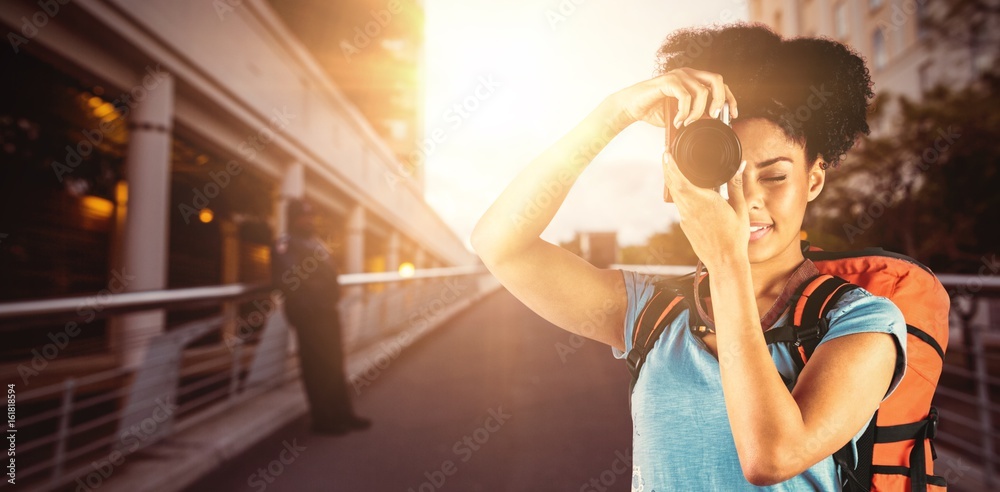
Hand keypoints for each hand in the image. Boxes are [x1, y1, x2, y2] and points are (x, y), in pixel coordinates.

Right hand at [607, 67, 738, 128]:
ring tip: (687, 123)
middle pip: (717, 80)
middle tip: (714, 117)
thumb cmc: (654, 110)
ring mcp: (678, 75)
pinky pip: (685, 97)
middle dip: (720, 100)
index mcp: (693, 79)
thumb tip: (712, 123)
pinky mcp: (668, 81)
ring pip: (702, 91)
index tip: (732, 115)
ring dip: (697, 112)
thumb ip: (696, 115)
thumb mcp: (680, 114)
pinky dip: (684, 113)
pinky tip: (678, 121)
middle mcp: (688, 73)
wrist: (631, 107)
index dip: (730, 98)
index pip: (719, 84)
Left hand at [663, 151, 748, 269]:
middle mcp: (690, 209)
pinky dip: (679, 193)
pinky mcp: (686, 225)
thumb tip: (740, 165)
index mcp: (703, 201)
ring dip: (672, 180)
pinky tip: (686, 189)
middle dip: (668, 169)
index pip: (681, 180)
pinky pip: (680, 205)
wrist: (725, 262)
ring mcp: (686, 218)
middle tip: (666, 154)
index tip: (666, 153)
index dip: (671, 166)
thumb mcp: (740, 209)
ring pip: (675, 195)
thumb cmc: (735, 237)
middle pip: (673, 185)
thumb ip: (736, 185)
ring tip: (673, 167)